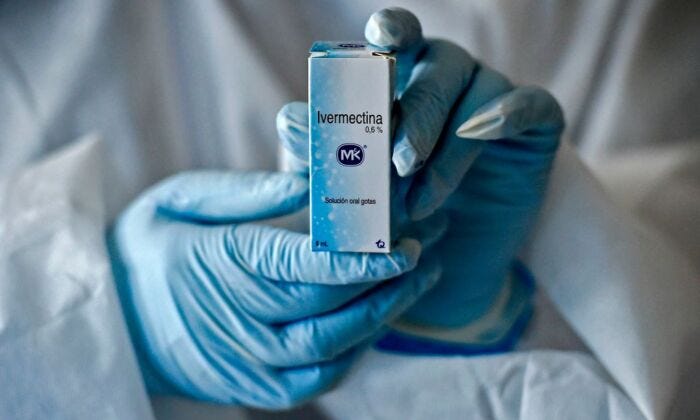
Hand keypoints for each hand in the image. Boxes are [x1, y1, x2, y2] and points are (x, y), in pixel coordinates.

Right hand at [108, 170, 441, 407]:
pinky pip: (318, 379)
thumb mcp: (181, 198)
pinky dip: (355, 349)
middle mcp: (232, 321)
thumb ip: (246, 193)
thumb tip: (308, 182)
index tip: (402, 243)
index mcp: (215, 265)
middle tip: (423, 248)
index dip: (355, 258)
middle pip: (324, 306)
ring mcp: (244, 362)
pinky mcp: (254, 388)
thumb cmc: (150, 246)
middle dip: (382, 280)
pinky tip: (378, 316)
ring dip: (380, 315)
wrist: (114, 319)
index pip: (297, 266)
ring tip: (417, 278)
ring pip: (328, 349)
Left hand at [278, 8, 562, 332]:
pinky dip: (510, 112)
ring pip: (478, 93)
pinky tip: (486, 130)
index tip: (379, 40)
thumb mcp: (351, 192)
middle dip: (415, 115)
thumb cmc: (392, 218)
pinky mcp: (535, 125)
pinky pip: (533, 104)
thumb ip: (324, 155)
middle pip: (436, 68)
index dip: (390, 31)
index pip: (396, 41)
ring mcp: (492, 98)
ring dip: (448, 147)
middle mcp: (447, 80)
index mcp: (400, 82)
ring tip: (421, 203)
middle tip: (399, 164)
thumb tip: (290, 119)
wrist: (450, 265)